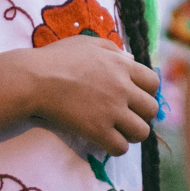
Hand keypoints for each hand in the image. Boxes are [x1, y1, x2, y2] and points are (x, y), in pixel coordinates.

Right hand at [17, 36, 159, 154]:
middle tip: (128, 115)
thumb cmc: (58, 58)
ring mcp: (112, 111)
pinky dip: (117, 147)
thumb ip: (114, 50)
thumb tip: (131, 59)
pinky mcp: (97, 130)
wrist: (35, 79)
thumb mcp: (89, 43)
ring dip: (133, 133)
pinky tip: (106, 140)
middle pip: (152, 109)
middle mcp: (123, 88)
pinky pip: (121, 147)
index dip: (147, 91)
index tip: (135, 96)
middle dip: (142, 113)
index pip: (154, 82)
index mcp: (123, 66)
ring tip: (120, 131)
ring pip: (142, 132)